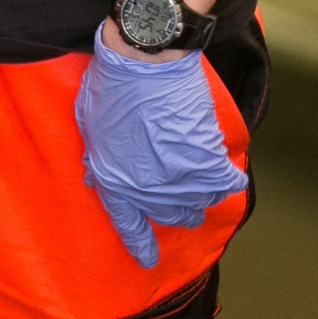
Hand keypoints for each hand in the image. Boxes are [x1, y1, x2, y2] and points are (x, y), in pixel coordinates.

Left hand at [74, 25, 247, 268]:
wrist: (145, 59)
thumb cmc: (111, 83)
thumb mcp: (89, 122)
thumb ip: (96, 156)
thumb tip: (95, 178)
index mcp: (115, 180)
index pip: (128, 223)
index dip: (140, 244)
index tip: (148, 259)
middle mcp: (147, 189)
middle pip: (168, 215)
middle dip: (175, 211)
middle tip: (181, 202)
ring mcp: (179, 177)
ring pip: (198, 203)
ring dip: (201, 196)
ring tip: (202, 185)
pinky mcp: (207, 160)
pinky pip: (225, 183)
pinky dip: (228, 179)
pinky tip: (228, 174)